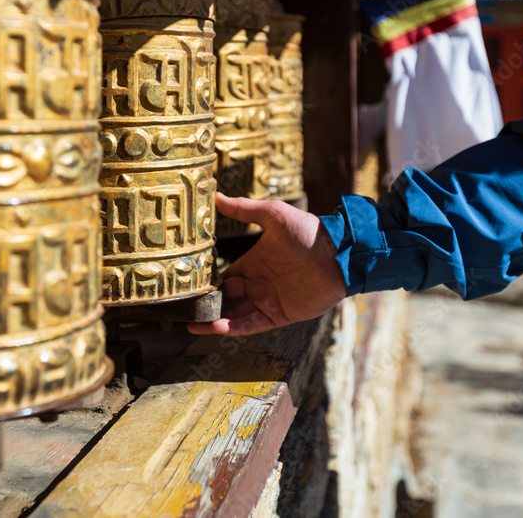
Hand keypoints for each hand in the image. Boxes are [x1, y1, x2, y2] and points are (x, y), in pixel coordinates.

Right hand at [188, 193, 346, 335]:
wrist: (338, 253)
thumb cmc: (308, 231)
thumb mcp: (272, 215)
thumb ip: (244, 209)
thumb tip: (217, 196)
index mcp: (254, 262)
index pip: (225, 276)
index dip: (209, 283)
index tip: (188, 286)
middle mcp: (259, 283)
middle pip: (226, 298)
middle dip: (207, 304)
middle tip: (184, 309)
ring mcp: (269, 300)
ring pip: (235, 314)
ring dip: (215, 320)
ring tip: (192, 325)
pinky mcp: (280, 314)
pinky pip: (252, 324)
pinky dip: (234, 327)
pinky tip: (216, 327)